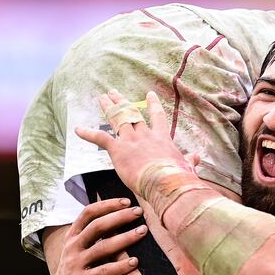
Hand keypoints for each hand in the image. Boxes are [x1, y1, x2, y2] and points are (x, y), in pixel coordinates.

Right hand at [53, 198, 146, 274]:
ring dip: (125, 238)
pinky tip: (135, 262)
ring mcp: (75, 264)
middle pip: (97, 226)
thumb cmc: (79, 271)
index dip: (107, 205)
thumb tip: (120, 215)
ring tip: (142, 232)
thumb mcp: (81, 250)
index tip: (127, 201)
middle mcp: (72, 247)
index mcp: (73, 236)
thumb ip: (94, 235)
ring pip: (102, 247)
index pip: (88, 213)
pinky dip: (120, 266)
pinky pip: (104, 271)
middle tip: (139, 212)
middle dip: (119, 217)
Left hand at [75, 90, 193, 194]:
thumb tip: (196, 158)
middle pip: (132, 114)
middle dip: (122, 102)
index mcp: (162, 139)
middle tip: (113, 92)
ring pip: (118, 119)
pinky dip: (88, 134)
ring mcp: (131, 140)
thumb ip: (190, 161)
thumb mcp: (187, 168)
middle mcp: (145, 135)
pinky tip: (77, 129)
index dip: (152, 105)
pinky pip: (101, 138)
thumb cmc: (178, 178)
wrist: (165, 182)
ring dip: (108, 108)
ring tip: (102, 98)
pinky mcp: (118, 150)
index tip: (149, 95)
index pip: (157, 118)